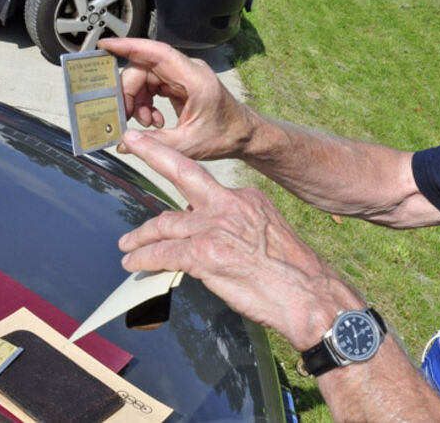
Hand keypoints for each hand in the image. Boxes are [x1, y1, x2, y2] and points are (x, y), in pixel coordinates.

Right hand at [97, 38, 254, 160]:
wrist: (245, 135)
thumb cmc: (226, 135)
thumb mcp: (189, 145)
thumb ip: (155, 143)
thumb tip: (123, 143)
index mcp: (196, 80)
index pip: (158, 53)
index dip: (129, 46)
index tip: (106, 45)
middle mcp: (189, 72)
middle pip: (145, 68)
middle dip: (129, 91)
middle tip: (126, 115)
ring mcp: (184, 76)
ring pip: (147, 77)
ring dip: (138, 100)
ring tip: (145, 123)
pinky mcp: (180, 84)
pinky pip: (153, 85)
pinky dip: (147, 102)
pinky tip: (153, 121)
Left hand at [117, 130, 360, 349]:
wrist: (310, 297)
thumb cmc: (294, 277)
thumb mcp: (268, 236)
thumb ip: (238, 229)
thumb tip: (213, 238)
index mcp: (249, 198)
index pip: (206, 188)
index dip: (184, 185)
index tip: (168, 164)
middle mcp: (232, 204)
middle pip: (183, 175)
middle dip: (155, 154)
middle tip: (135, 143)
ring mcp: (216, 226)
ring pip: (165, 223)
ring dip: (141, 236)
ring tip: (128, 245)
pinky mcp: (205, 252)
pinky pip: (163, 253)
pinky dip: (143, 259)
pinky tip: (134, 264)